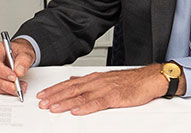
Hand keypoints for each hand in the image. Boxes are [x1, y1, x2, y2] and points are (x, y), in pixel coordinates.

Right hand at [0, 38, 34, 95]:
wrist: (18, 55)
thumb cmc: (18, 51)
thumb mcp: (25, 52)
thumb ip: (24, 60)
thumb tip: (19, 71)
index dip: (2, 71)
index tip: (13, 77)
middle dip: (5, 83)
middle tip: (17, 86)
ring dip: (6, 88)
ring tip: (18, 87)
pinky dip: (3, 90)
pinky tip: (13, 88)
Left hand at [36, 65, 169, 114]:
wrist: (148, 79)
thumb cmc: (129, 81)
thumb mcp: (104, 78)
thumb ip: (87, 81)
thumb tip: (72, 80)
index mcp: (93, 78)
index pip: (69, 84)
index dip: (55, 90)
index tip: (43, 95)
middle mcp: (96, 82)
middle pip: (72, 90)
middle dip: (55, 96)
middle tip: (42, 102)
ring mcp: (105, 89)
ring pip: (81, 96)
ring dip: (65, 102)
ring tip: (53, 107)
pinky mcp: (115, 97)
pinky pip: (97, 103)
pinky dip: (85, 107)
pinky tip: (76, 111)